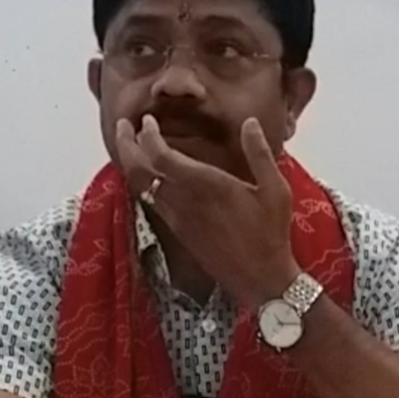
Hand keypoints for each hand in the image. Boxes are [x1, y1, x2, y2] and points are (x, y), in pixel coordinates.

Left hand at [115, 115, 300, 304]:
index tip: (147, 120)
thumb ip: (260, 153)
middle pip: (140, 170)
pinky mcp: (178, 231)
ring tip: (130, 145)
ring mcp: (177, 218)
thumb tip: (249, 122)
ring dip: (131, 163)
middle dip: (127, 145)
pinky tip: (148, 175)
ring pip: (140, 187)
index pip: (162, 156)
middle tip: (123, 126)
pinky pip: (150, 201)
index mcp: (206, 185)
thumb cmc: (270, 232)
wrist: (259, 277)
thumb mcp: (275, 189)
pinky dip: (142, 183)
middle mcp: (184, 200)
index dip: (148, 135)